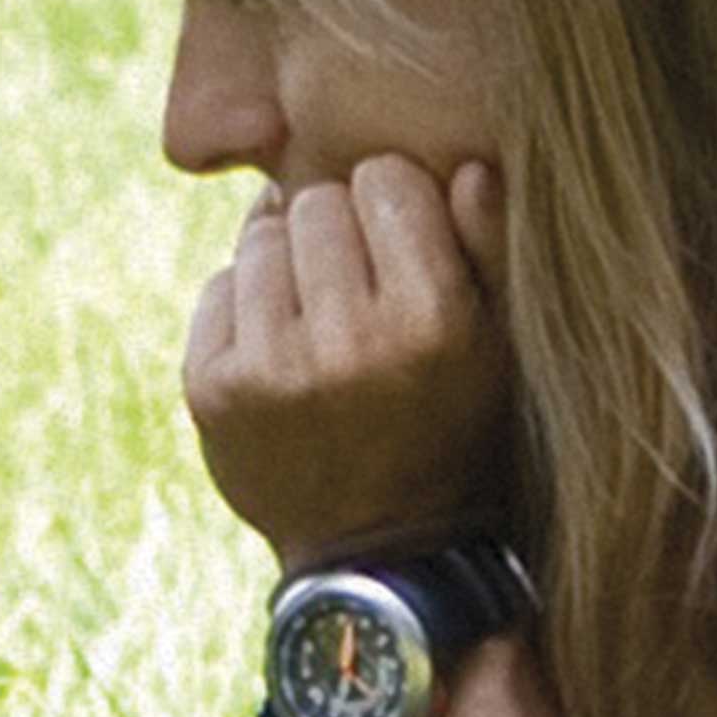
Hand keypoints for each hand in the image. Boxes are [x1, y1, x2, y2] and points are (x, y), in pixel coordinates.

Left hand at [185, 155, 513, 570]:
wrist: (381, 552)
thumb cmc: (457, 431)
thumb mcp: (504, 348)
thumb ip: (492, 249)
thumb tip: (470, 165)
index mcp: (433, 321)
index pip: (385, 180)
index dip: (396, 202)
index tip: (403, 240)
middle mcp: (349, 342)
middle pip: (316, 202)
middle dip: (338, 229)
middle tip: (359, 283)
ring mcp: (272, 367)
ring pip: (261, 238)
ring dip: (288, 262)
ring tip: (322, 315)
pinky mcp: (212, 389)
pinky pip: (220, 286)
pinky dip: (246, 304)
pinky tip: (284, 346)